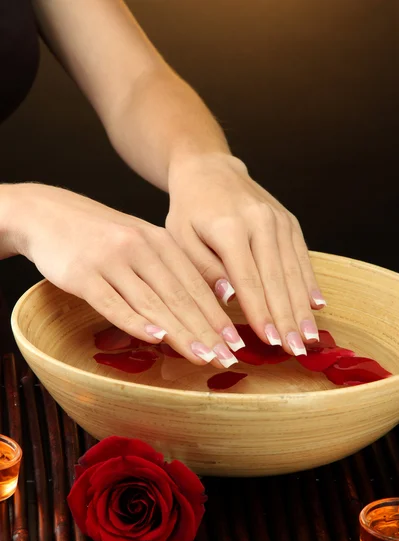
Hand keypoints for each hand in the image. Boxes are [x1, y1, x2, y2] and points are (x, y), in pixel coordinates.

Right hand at [4, 183, 243, 366]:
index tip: (235, 343)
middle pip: (179, 296)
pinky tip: (156, 339)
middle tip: (227, 359)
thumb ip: (169, 268)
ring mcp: (111, 260)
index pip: (195, 284)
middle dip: (206, 331)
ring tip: (203, 357)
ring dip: (180, 333)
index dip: (216, 315)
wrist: (46, 214)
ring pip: (152, 302)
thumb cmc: (99, 236)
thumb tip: (207, 301)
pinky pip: (113, 303)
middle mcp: (140, 248)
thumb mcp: (139, 241)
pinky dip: (136, 322)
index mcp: (159, 241)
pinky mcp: (83, 274)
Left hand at [166, 153, 325, 355]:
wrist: (210, 170)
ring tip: (309, 338)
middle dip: (287, 318)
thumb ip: (203, 267)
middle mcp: (260, 222)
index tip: (270, 341)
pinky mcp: (289, 221)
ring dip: (302, 307)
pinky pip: (302, 257)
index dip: (260, 313)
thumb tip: (230, 298)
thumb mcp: (180, 237)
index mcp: (229, 227)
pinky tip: (316, 306)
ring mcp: (278, 220)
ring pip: (294, 270)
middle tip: (296, 350)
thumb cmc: (189, 210)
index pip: (248, 279)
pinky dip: (309, 283)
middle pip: (277, 279)